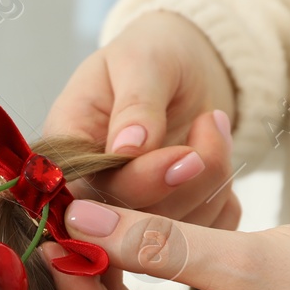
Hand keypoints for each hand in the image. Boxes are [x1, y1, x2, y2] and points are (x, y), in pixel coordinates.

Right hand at [45, 11, 240, 230]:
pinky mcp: (166, 227)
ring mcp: (128, 215)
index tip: (186, 156)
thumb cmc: (152, 55)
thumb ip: (136, 103)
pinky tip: (219, 158)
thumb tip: (127, 148)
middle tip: (212, 126)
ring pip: (172, 233)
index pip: (90, 192)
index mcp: (67, 151)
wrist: (183, 70)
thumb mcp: (142, 60)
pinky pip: (203, 234)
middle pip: (131, 223)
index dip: (140, 183)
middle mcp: (89, 193)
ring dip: (211, 182)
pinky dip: (222, 201)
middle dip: (185, 182)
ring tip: (214, 124)